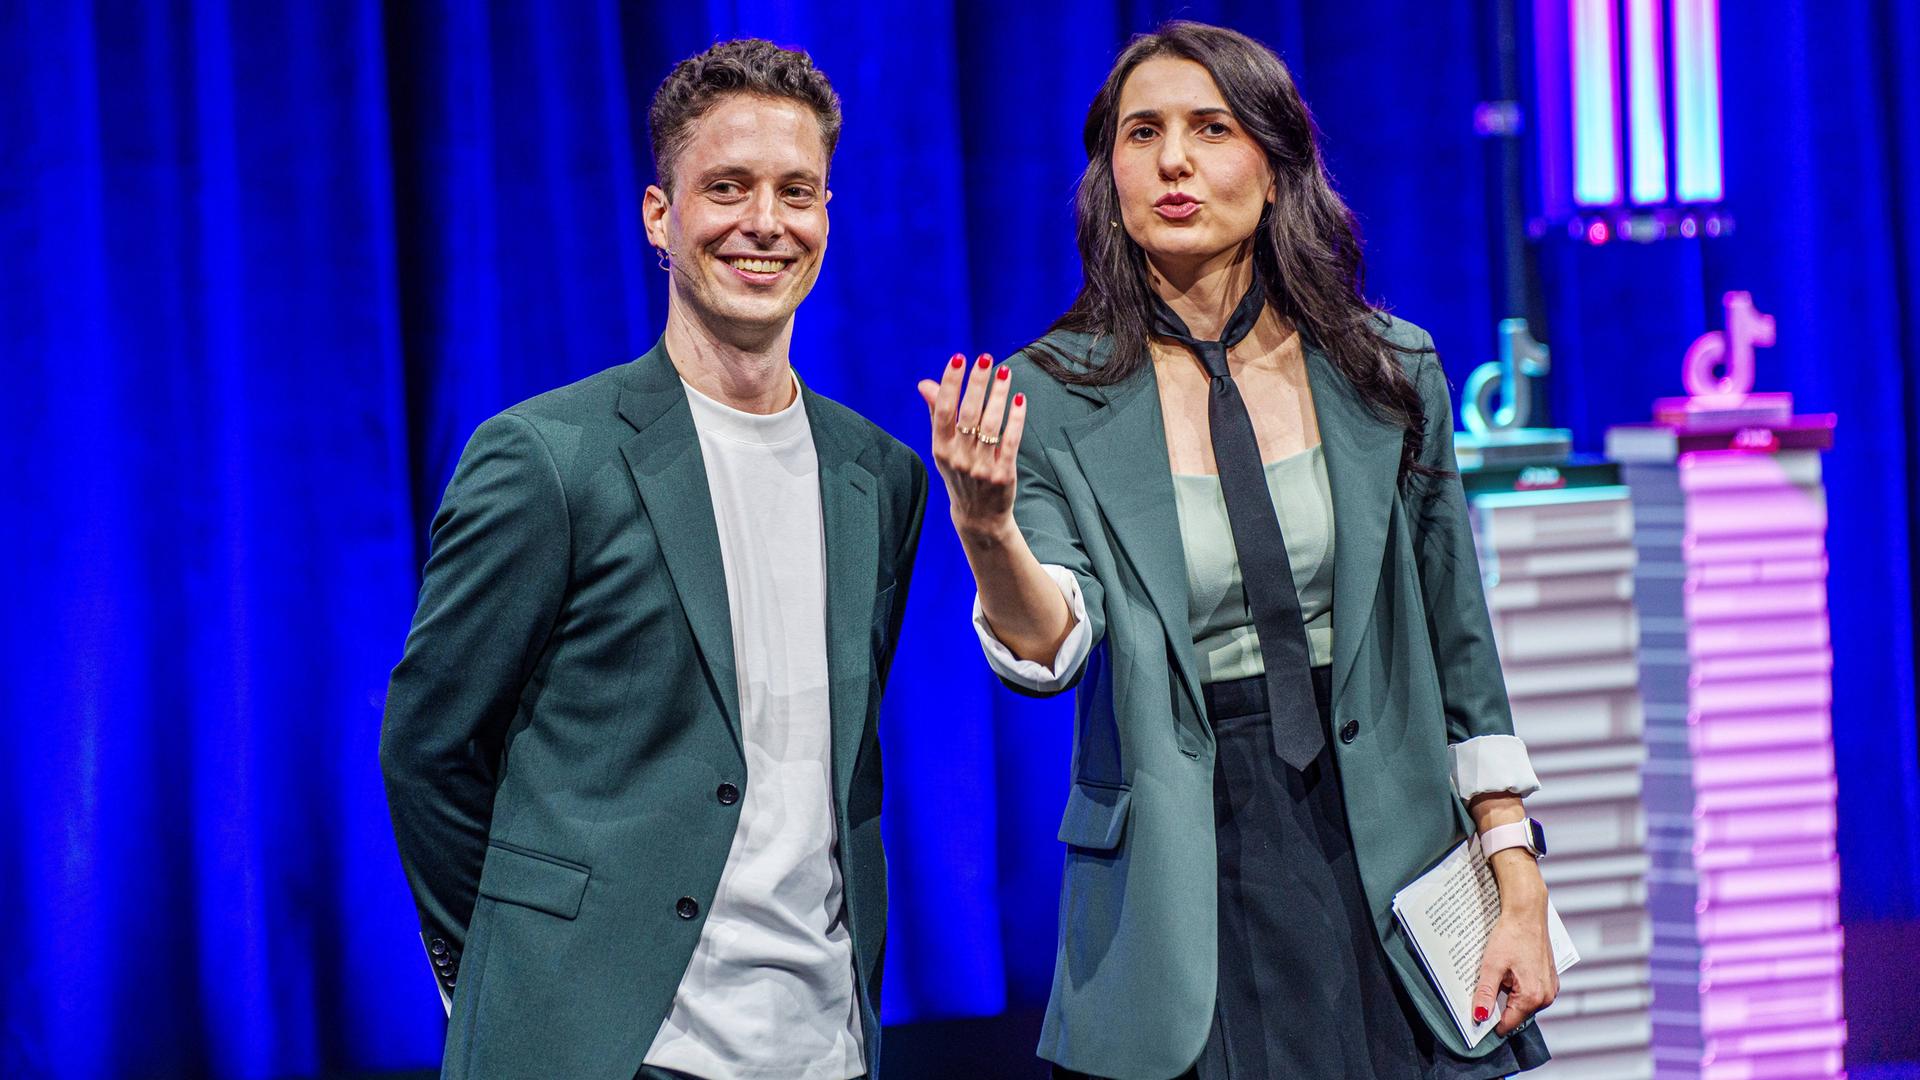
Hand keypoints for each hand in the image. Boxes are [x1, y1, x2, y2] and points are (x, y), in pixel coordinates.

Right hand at [918, 353, 1027, 541]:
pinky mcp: (1002, 475)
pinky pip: (1010, 441)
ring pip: (991, 425)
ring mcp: (981, 468)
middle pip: (968, 414)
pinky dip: (1016, 419)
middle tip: (985, 358)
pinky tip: (1019, 399)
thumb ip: (937, 414)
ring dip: (998, 395)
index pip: (944, 410)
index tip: (958, 358)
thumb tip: (925, 383)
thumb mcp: (943, 448)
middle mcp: (959, 458)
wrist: (978, 517)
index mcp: (941, 448)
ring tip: (1004, 372)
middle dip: (977, 384)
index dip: (950, 383)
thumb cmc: (959, 474)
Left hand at [1472, 895, 1558, 1036]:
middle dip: (1499, 1005)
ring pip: (1523, 1003)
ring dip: (1508, 995)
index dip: (1490, 1021)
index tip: (1477, 1013)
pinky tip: (1508, 971)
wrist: (1527, 913)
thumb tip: (1479, 1016)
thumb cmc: (1511, 936)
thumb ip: (1485, 994)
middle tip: (1485, 987)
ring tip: (1498, 975)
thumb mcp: (1492, 966)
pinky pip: (1531, 992)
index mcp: (1533, 996)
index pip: (1508, 1023)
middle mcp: (1547, 996)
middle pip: (1516, 1014)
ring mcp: (1551, 988)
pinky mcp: (1550, 979)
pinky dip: (1517, 986)